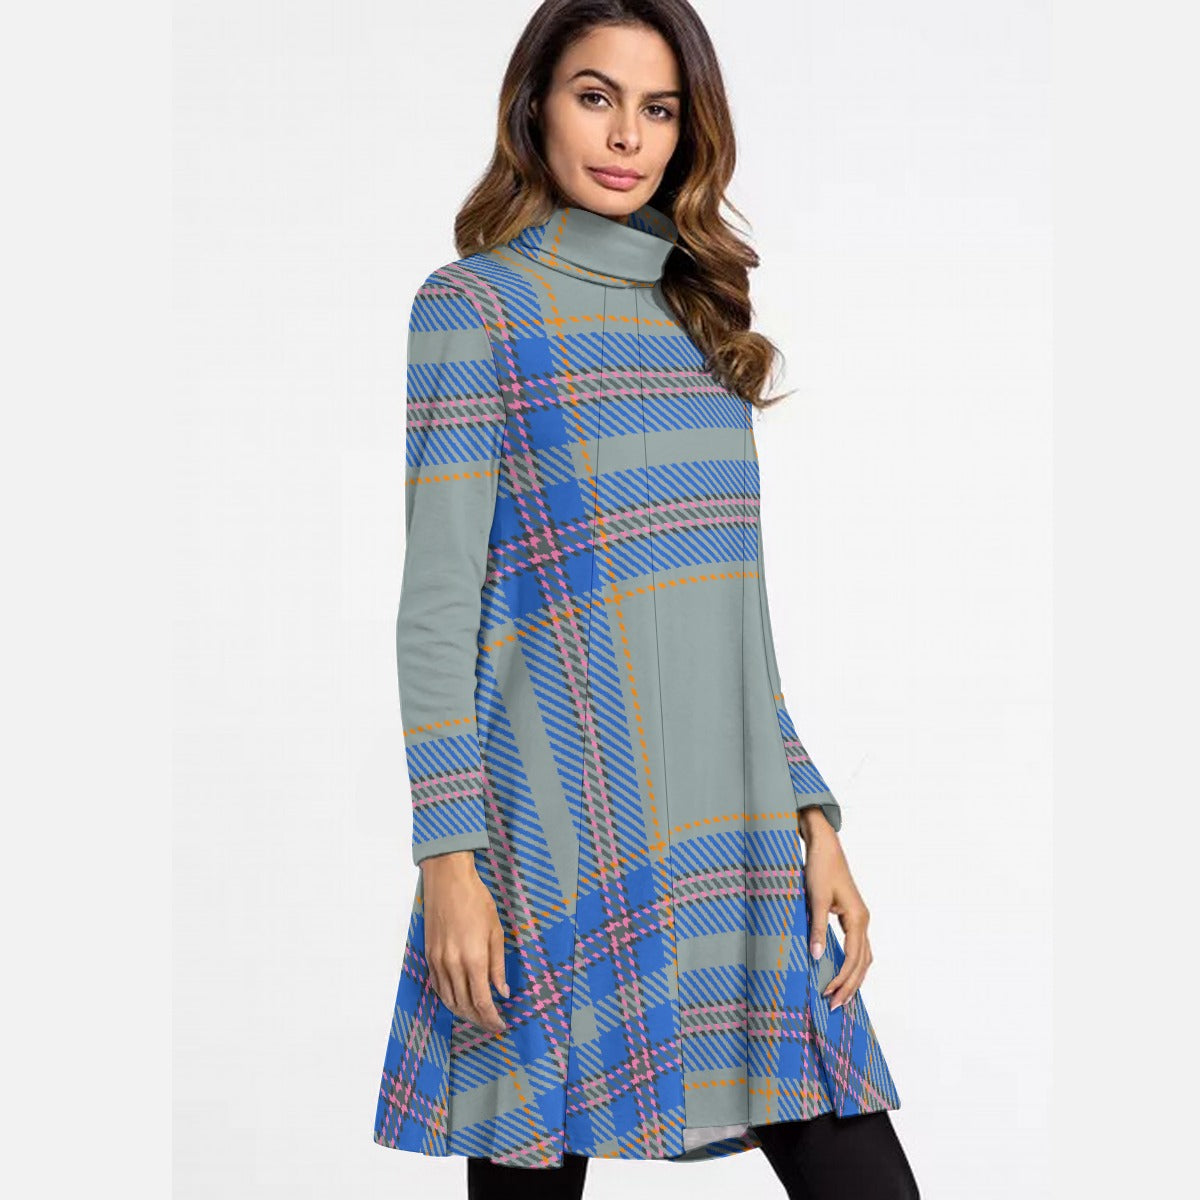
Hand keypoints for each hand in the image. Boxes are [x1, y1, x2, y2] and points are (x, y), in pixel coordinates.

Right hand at [420, 850, 509, 1032]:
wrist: (448, 881)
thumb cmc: (476, 901)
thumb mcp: (496, 932)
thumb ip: (497, 965)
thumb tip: (502, 991)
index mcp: (473, 959)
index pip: (482, 1002)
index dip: (491, 1019)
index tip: (500, 1025)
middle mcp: (453, 964)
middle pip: (464, 1005)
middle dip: (479, 1019)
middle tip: (491, 1024)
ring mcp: (438, 961)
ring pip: (448, 999)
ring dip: (463, 1012)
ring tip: (476, 1016)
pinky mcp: (429, 955)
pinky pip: (437, 985)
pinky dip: (448, 998)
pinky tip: (457, 999)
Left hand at [797, 808, 872, 1012]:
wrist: (825, 845)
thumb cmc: (820, 868)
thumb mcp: (815, 898)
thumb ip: (817, 929)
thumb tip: (817, 957)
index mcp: (858, 918)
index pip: (854, 959)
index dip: (842, 980)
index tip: (829, 996)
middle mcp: (863, 920)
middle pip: (862, 963)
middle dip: (850, 986)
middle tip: (835, 1007)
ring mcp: (859, 918)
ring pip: (863, 957)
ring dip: (853, 977)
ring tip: (839, 996)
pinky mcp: (852, 916)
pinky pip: (857, 947)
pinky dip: (852, 964)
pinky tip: (840, 972)